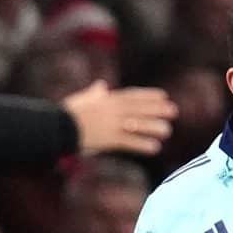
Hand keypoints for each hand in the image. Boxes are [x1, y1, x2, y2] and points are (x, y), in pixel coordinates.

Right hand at [63, 82, 177, 155]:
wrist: (57, 126)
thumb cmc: (67, 113)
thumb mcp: (82, 98)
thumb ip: (94, 92)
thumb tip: (101, 85)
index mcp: (107, 99)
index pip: (132, 96)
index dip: (149, 96)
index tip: (163, 96)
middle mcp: (112, 109)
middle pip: (139, 108)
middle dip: (157, 109)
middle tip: (174, 111)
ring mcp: (111, 124)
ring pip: (137, 124)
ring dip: (153, 127)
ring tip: (168, 131)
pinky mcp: (108, 139)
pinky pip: (129, 141)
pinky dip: (142, 144)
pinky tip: (155, 148)